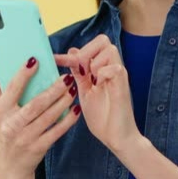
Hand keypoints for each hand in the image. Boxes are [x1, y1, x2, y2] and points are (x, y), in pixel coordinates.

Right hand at [0, 57, 80, 178]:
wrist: (10, 165)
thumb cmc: (4, 129)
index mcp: (1, 111)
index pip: (12, 89)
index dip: (23, 75)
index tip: (34, 60)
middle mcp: (12, 124)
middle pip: (35, 104)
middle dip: (52, 90)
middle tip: (66, 77)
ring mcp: (26, 137)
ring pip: (48, 117)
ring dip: (63, 103)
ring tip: (73, 89)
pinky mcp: (39, 147)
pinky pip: (56, 132)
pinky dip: (67, 121)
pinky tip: (75, 109)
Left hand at [55, 34, 139, 152]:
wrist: (116, 138)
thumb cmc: (102, 117)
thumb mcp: (84, 92)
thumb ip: (79, 73)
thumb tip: (71, 52)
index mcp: (101, 70)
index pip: (90, 46)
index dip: (71, 51)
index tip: (54, 60)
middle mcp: (111, 69)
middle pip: (103, 40)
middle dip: (87, 51)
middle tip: (79, 69)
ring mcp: (118, 76)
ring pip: (110, 50)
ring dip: (95, 62)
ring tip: (91, 80)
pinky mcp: (123, 86)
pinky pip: (115, 68)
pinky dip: (102, 74)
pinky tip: (98, 86)